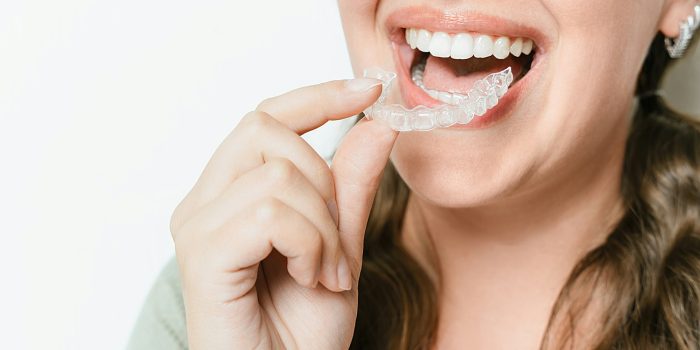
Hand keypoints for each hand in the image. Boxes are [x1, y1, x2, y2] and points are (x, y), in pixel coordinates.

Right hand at [169, 77, 398, 348]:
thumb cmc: (301, 332)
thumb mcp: (341, 246)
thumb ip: (351, 186)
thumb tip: (375, 123)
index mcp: (228, 195)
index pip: (265, 117)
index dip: (318, 94)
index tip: (370, 88)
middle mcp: (203, 203)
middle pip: (266, 129)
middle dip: (323, 180)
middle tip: (335, 242)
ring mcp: (197, 227)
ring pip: (277, 174)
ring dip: (323, 226)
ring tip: (324, 272)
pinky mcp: (202, 255)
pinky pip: (270, 213)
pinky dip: (309, 244)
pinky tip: (310, 278)